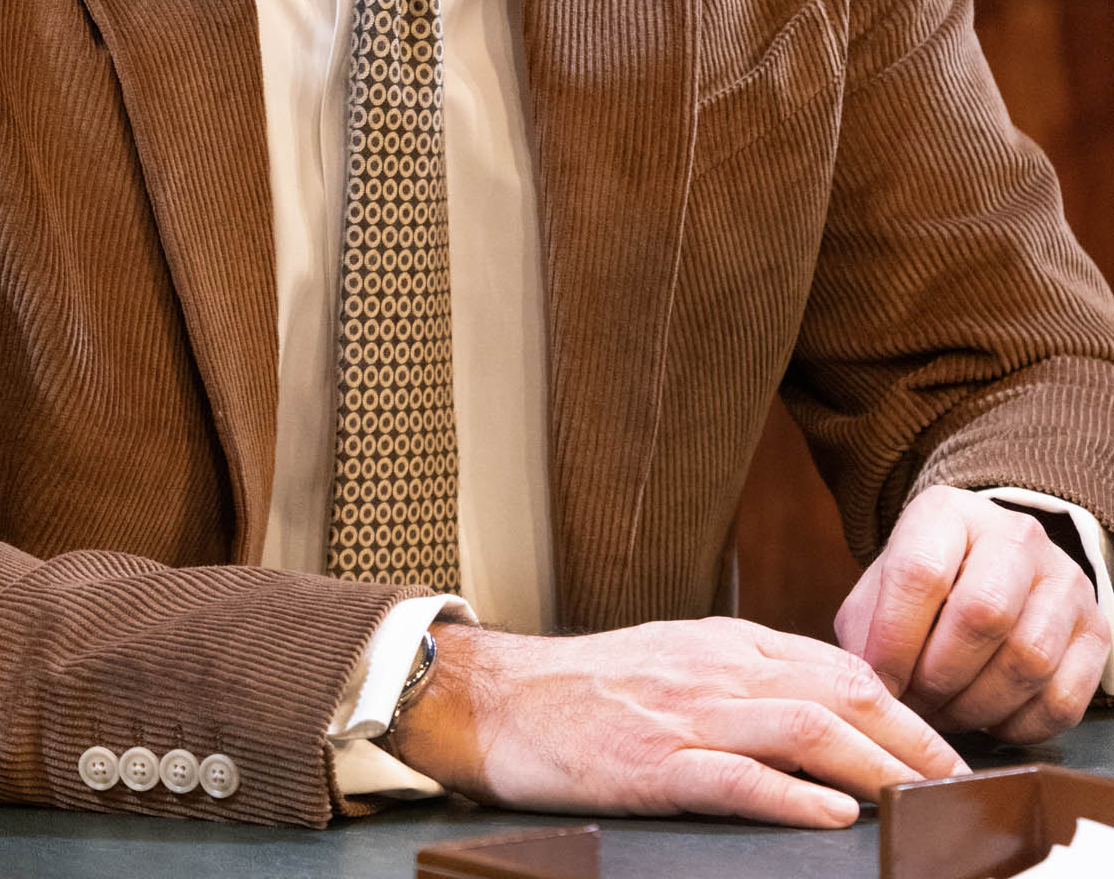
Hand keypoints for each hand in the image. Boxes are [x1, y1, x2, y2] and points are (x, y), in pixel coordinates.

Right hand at [391, 615, 966, 828]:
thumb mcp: (678, 658)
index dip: (903, 707)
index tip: (945, 749)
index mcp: (725, 642)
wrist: (501, 697)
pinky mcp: (651, 763)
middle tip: (956, 784)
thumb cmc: (589, 688)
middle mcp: (716, 668)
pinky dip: (790, 794)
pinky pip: (734, 776)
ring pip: (801, 728)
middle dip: (909, 739)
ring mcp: (685, 715)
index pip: (838, 663)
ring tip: (919, 803)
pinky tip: (831, 815)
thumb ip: (746, 672)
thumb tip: (825, 700)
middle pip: (836, 692)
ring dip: (873, 766)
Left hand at [835, 485, 1111, 744]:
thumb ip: (868, 630)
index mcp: (948, 511)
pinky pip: (1064, 699)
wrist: (986, 568)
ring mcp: (1064, 581)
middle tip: (916, 702)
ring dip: (978, 705)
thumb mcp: (881, 588)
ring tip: (946, 710)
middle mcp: (1015, 535)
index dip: (895, 639)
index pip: (921, 572)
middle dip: (940, 676)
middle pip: (984, 615)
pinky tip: (989, 717)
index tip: (881, 680)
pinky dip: (1019, 724)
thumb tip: (874, 688)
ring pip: (1029, 660)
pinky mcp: (1097, 630)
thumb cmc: (924, 586)